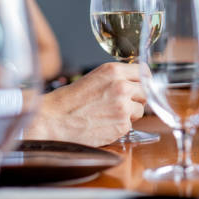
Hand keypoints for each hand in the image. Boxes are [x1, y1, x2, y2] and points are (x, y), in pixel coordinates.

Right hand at [24, 62, 145, 146]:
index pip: (143, 71)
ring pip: (140, 109)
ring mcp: (123, 106)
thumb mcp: (94, 78)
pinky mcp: (122, 124)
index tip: (139, 86)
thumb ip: (116, 78)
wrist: (53, 121)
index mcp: (113, 71)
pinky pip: (130, 125)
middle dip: (137, 98)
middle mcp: (121, 86)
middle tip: (122, 104)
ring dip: (129, 114)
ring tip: (108, 115)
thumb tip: (133, 83)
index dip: (142, 80)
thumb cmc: (68, 101)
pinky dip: (120, 127)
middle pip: (145, 91)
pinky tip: (104, 124)